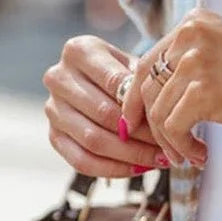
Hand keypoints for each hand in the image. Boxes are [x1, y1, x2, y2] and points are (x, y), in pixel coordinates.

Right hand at [43, 36, 164, 176]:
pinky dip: (113, 169)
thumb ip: (142, 85)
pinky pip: (82, 161)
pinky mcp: (53, 135)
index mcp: (78, 51)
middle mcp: (58, 77)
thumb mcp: (135, 66)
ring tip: (159, 160)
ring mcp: (52, 108)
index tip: (169, 123)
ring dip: (131, 155)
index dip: (143, 107)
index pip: (114, 83)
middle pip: (104, 114)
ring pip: (93, 140)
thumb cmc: (124, 72)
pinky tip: (139, 169)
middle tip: (169, 147)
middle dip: (141, 135)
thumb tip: (162, 118)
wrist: (98, 80)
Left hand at [121, 8, 221, 166]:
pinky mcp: (203, 93)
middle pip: (145, 85)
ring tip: (189, 154)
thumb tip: (163, 92)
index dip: (140, 98)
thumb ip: (196, 60)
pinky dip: (183, 146)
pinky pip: (173, 127)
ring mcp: (195, 62)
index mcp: (195, 22)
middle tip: (163, 146)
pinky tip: (200, 154)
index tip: (143, 123)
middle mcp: (190, 35)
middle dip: (147, 122)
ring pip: (157, 110)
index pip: (149, 61)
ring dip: (171, 140)